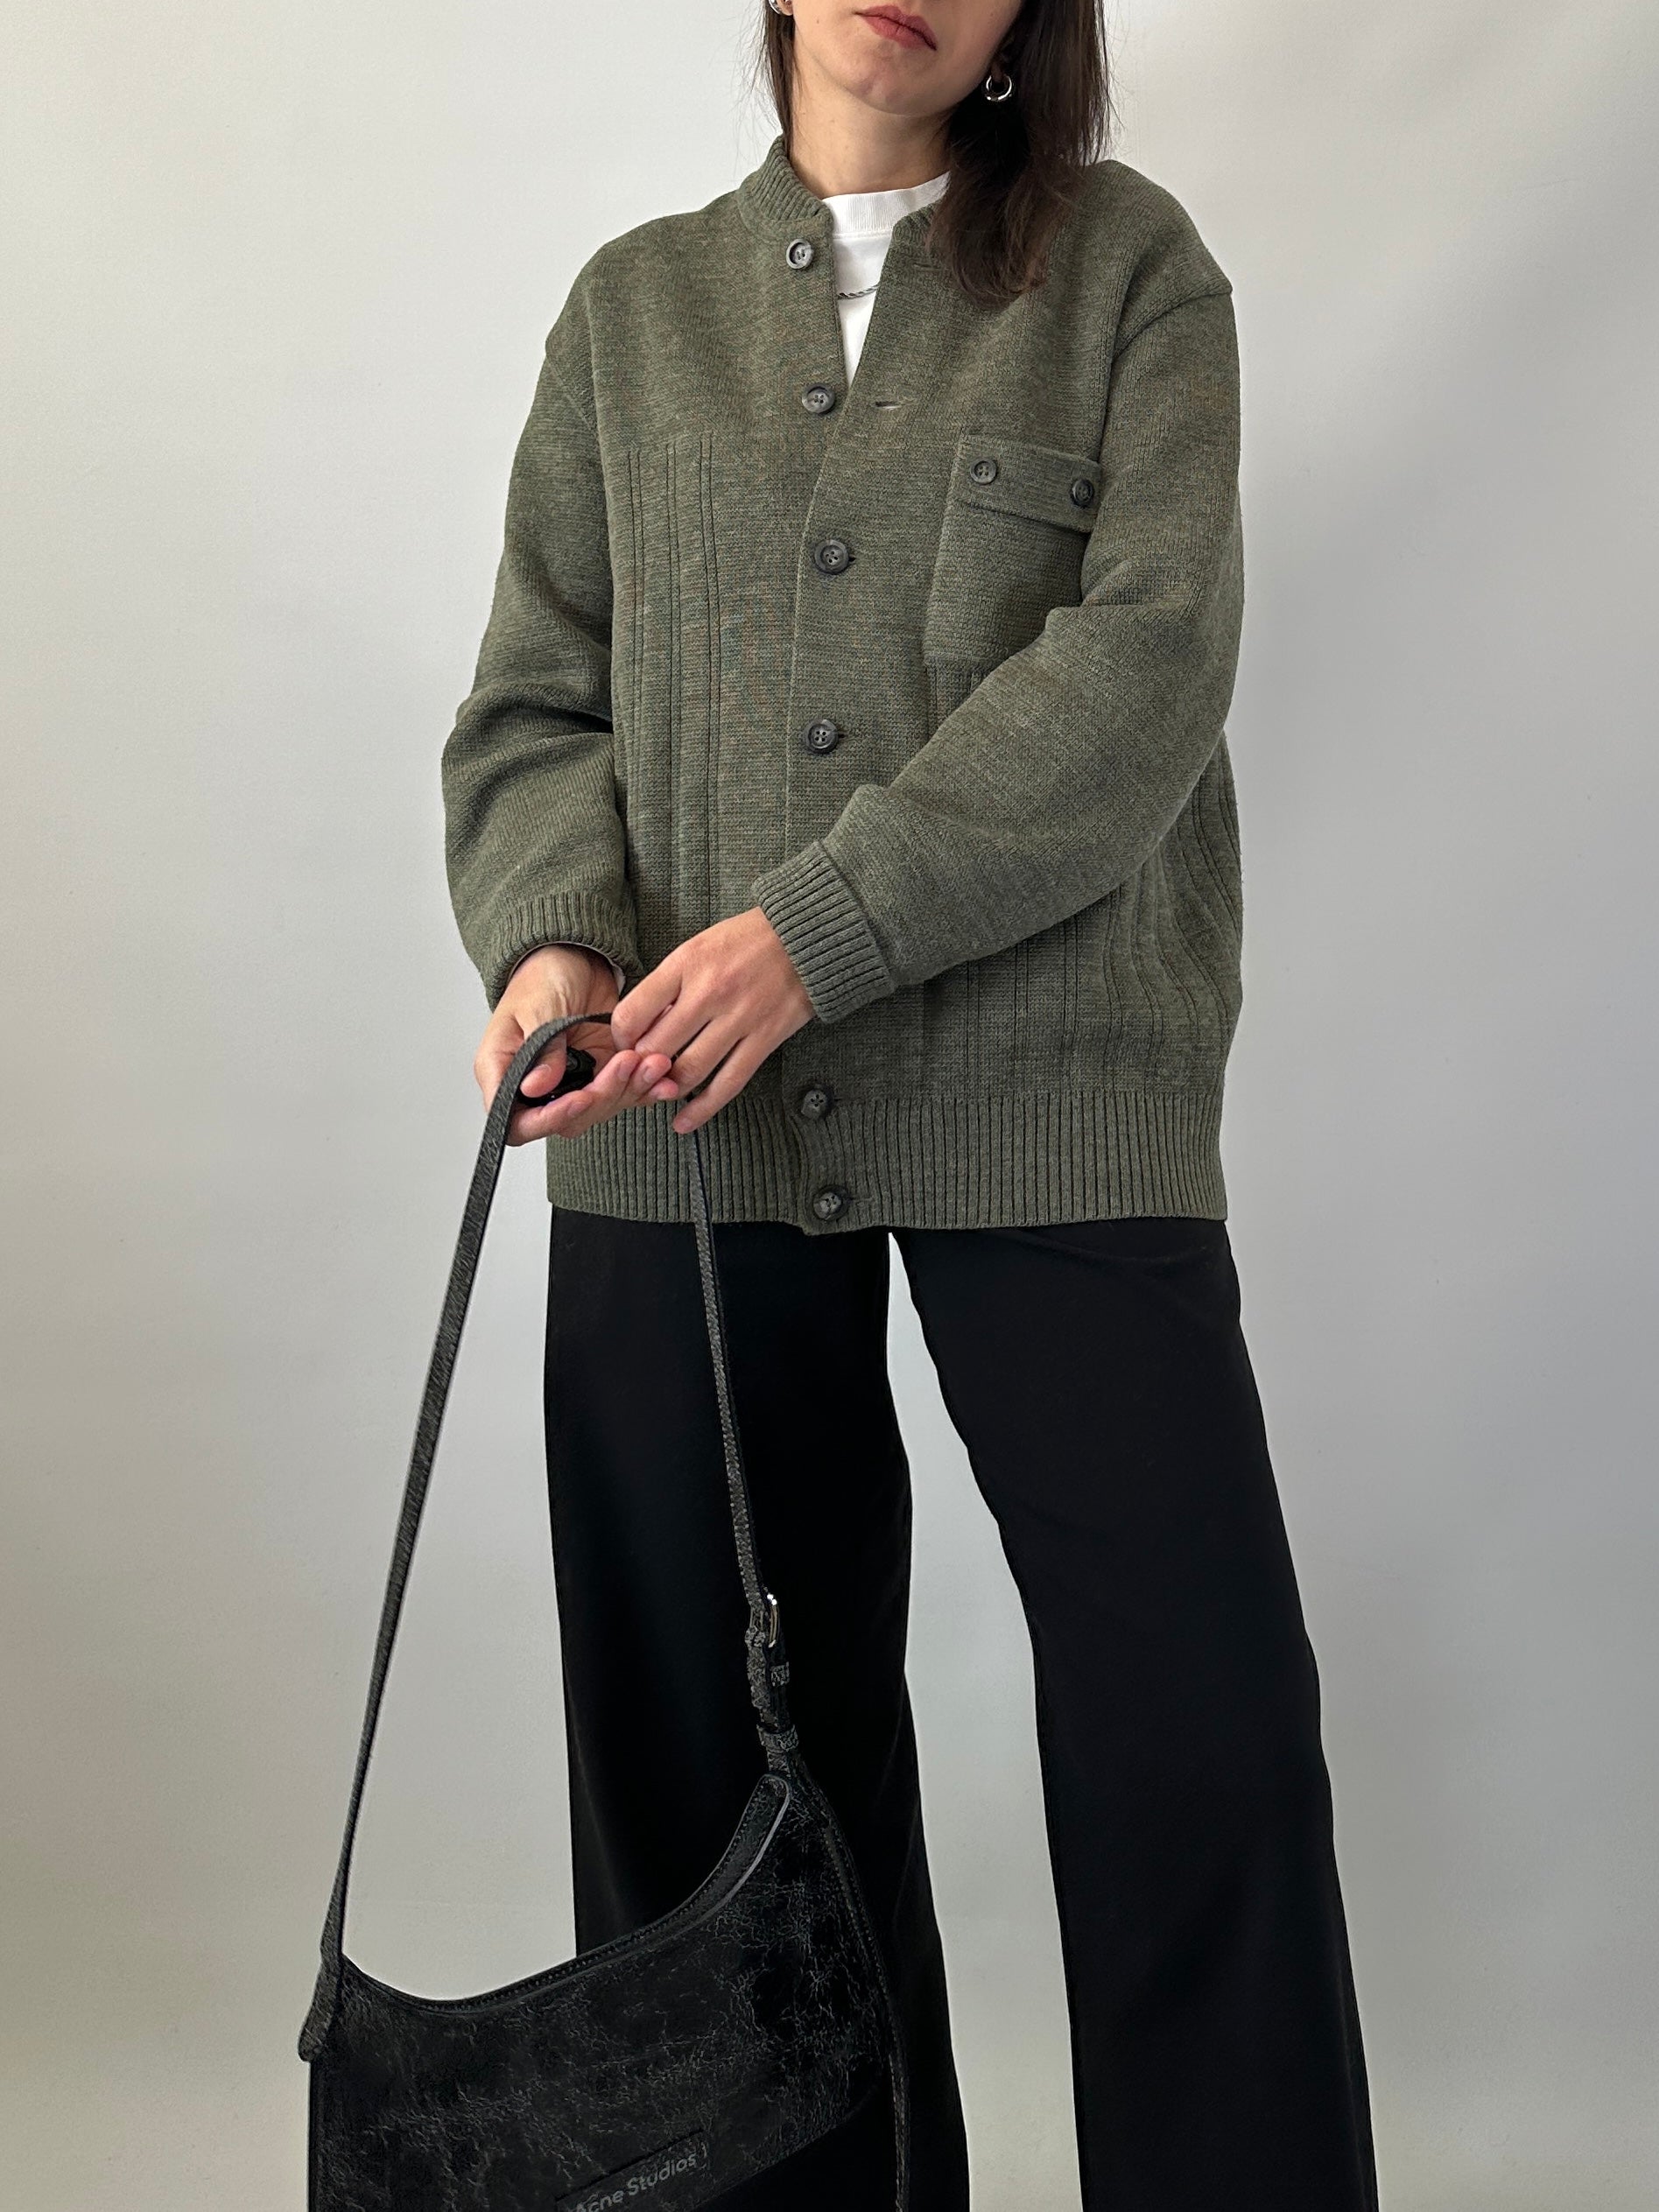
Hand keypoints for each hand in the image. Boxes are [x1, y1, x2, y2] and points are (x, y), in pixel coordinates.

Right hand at [474, 945, 678, 1146]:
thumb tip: (534, 1088)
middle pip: (565, 1120)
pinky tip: (661, 1076)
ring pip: (599, 1109)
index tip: (580, 1099)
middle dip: (600, 1098)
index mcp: (505, 1072)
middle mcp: (537, 1086)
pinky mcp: (601, 1076)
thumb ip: (540, 1049)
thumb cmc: (542, 978)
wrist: (573, 960)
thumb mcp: (538, 1008)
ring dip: (629, 1089)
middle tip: (624, 1065)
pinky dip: (644, 1087)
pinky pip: (623, 1094)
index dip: (547, 1121)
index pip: (516, 1122)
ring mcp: (571, 1084)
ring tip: (651, 1061)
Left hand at [609, 906, 814, 1134]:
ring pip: (689, 1071)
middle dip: (642, 1066)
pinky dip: (702, 1108)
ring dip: (669, 1087)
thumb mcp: (697, 948)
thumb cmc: (746, 941)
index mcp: (686, 964)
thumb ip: (668, 985)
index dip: (621, 1037)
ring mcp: (738, 1018)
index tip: (626, 1043)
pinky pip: (728, 1083)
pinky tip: (684, 1121)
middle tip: (642, 1071)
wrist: (805, 939)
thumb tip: (641, 1026)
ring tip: (663, 1089)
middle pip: (656, 1048)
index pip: (632, 1014)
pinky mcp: (764, 1039)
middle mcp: (709, 992)